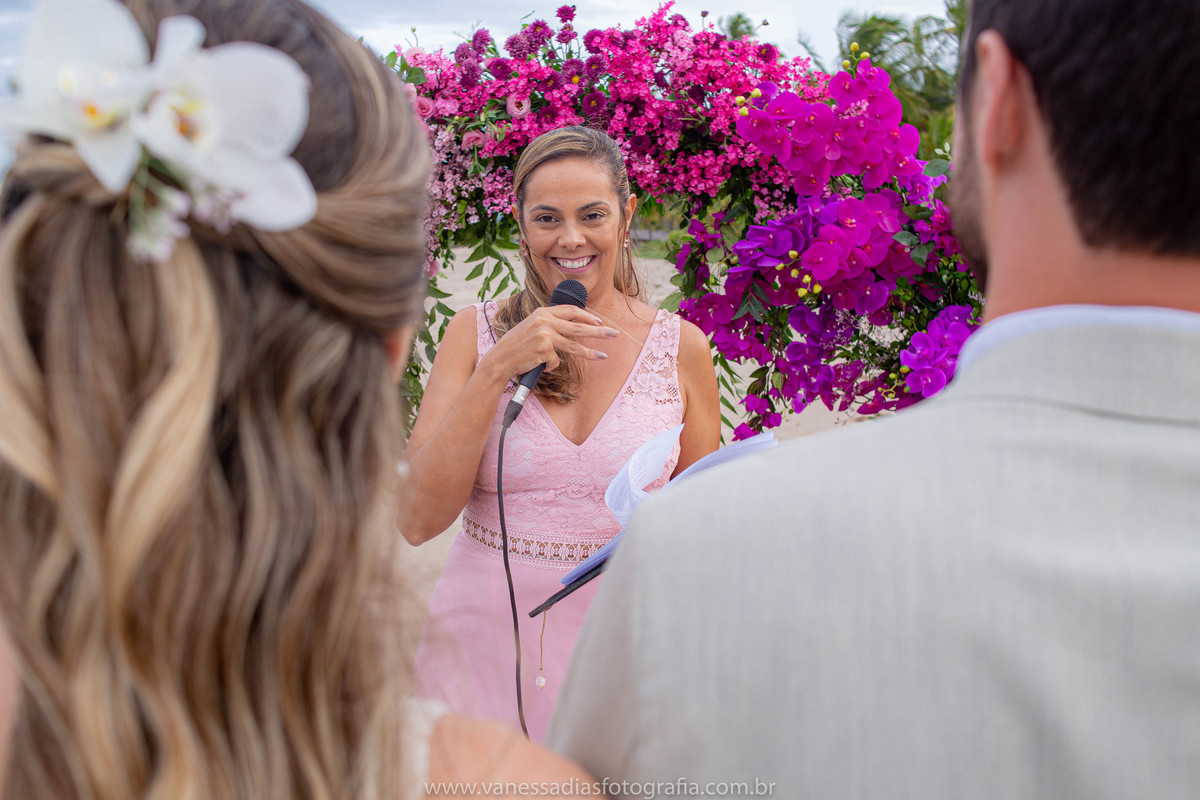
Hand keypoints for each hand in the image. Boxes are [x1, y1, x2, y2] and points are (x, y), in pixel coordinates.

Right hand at [483, 305, 618, 380]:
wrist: (500, 359)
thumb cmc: (516, 345)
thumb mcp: (532, 327)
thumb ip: (549, 324)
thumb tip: (574, 327)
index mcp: (542, 313)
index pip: (570, 311)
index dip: (587, 317)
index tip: (599, 323)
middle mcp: (544, 321)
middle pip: (578, 327)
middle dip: (598, 331)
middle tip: (613, 334)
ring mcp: (544, 335)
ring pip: (573, 345)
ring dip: (590, 353)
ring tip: (604, 356)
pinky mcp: (544, 350)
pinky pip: (555, 362)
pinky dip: (549, 366)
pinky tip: (538, 365)